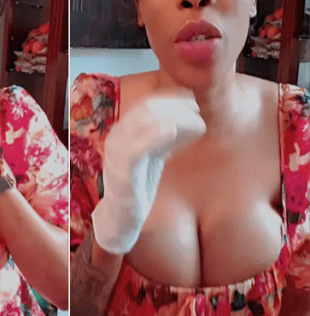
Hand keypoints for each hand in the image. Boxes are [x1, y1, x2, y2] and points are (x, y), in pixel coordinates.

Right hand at [92, 93, 205, 254]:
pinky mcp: (123, 170)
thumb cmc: (139, 185)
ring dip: (176, 118)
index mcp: (122, 130)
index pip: (146, 103)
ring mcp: (117, 152)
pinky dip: (156, 135)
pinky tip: (173, 132)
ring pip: (144, 122)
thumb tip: (191, 118)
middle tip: (198, 112)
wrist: (121, 216)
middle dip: (177, 107)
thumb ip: (165, 137)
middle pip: (147, 108)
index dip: (171, 99)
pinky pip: (137, 147)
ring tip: (197, 124)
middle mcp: (117, 136)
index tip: (193, 101)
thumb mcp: (154, 154)